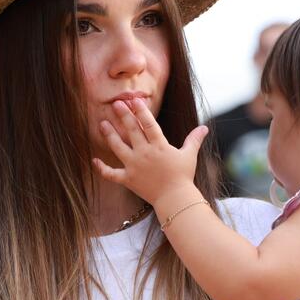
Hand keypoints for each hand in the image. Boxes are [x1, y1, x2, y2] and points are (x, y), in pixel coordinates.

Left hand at [94, 98, 208, 205]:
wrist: (175, 199)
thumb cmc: (183, 176)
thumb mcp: (190, 155)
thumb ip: (194, 139)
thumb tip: (204, 127)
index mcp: (159, 145)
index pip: (148, 123)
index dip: (140, 110)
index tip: (134, 100)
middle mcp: (144, 153)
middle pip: (131, 130)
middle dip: (123, 115)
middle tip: (116, 104)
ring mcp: (134, 166)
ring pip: (118, 147)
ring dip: (109, 134)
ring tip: (102, 124)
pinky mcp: (128, 179)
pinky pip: (111, 173)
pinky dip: (102, 168)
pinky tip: (94, 160)